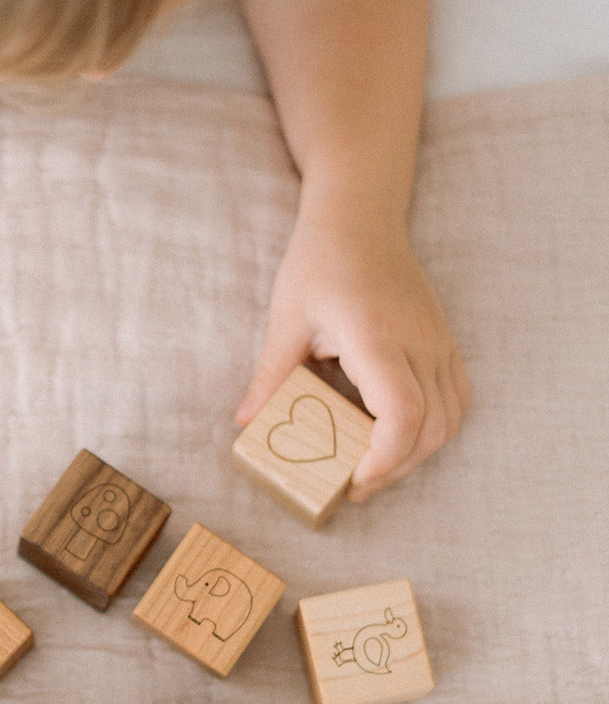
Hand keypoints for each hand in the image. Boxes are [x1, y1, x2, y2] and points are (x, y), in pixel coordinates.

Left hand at [235, 197, 469, 501]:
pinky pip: (457, 397)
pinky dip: (435, 427)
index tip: (354, 481)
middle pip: (431, 428)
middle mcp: (419, 343)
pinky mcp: (443, 341)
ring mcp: (438, 341)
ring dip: (417, 452)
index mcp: (378, 338)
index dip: (385, 460)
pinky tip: (399, 435)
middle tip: (354, 486)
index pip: (403, 415)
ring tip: (375, 466)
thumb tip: (246, 424)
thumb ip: (270, 376)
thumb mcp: (286, 320)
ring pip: (451, 418)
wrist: (359, 216)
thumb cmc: (320, 261)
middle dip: (396, 468)